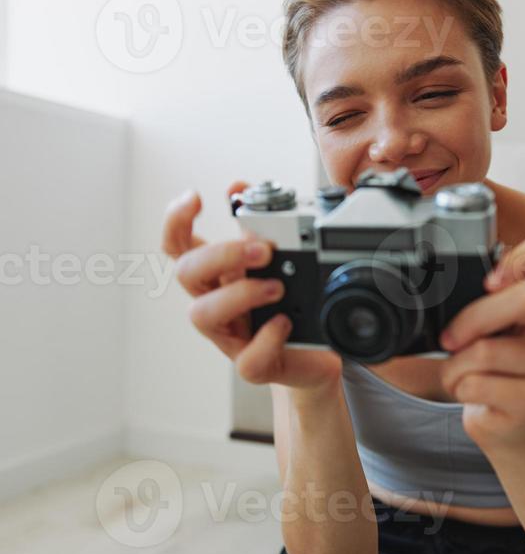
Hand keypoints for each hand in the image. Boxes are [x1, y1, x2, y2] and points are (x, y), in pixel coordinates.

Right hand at [162, 182, 342, 391]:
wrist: (320, 353)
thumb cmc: (292, 303)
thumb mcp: (279, 257)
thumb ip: (260, 222)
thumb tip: (238, 187)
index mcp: (218, 276)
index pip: (178, 245)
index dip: (176, 220)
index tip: (195, 197)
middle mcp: (217, 303)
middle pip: (186, 273)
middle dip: (219, 254)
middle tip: (262, 250)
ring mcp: (231, 337)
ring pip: (202, 315)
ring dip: (239, 293)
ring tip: (278, 286)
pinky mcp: (255, 366)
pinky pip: (247, 360)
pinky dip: (266, 339)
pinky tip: (285, 324)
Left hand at [439, 227, 524, 453]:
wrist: (502, 424)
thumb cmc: (490, 369)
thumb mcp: (485, 326)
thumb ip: (481, 298)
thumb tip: (439, 278)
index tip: (490, 280)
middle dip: (473, 320)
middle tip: (450, 340)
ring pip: (488, 350)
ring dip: (456, 365)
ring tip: (461, 374)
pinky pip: (479, 384)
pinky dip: (458, 387)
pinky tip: (470, 392)